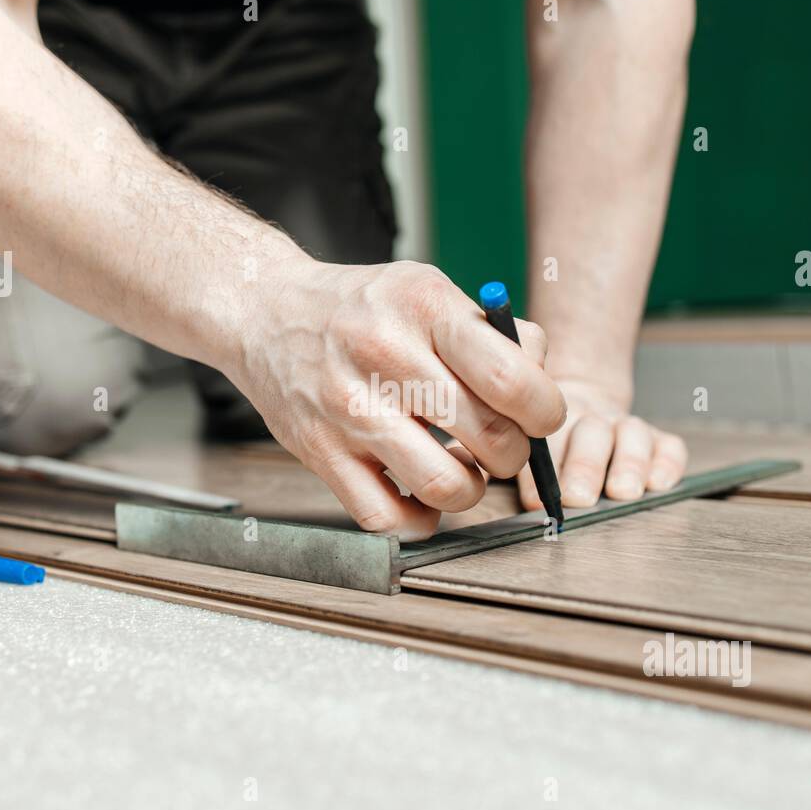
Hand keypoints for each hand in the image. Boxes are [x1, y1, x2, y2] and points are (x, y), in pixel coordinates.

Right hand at [227, 259, 567, 539]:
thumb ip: (493, 333)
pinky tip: (421, 495)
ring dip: (471, 490)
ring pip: (445, 487)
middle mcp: (384, 356)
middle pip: (488, 438)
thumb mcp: (429, 290)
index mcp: (423, 307)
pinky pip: (388, 518)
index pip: (510, 377)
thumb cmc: (362, 307)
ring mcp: (349, 410)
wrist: (266, 313)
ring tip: (464, 470)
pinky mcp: (320, 454)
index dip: (545, 410)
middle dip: (513, 453)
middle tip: (501, 444)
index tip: (541, 416)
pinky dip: (420, 519)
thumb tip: (543, 383)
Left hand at [517, 378, 687, 510]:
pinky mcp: (658, 441)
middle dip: (586, 466)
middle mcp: (593, 420)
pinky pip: (670, 447)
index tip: (541, 500)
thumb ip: (531, 477)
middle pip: (592, 433)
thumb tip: (535, 508)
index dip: (547, 468)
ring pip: (633, 434)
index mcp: (553, 421)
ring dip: (628, 464)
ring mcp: (627, 428)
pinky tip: (659, 485)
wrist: (581, 412)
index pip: (549, 440)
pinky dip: (667, 464)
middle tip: (580, 497)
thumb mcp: (533, 454)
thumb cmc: (553, 448)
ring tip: (623, 492)